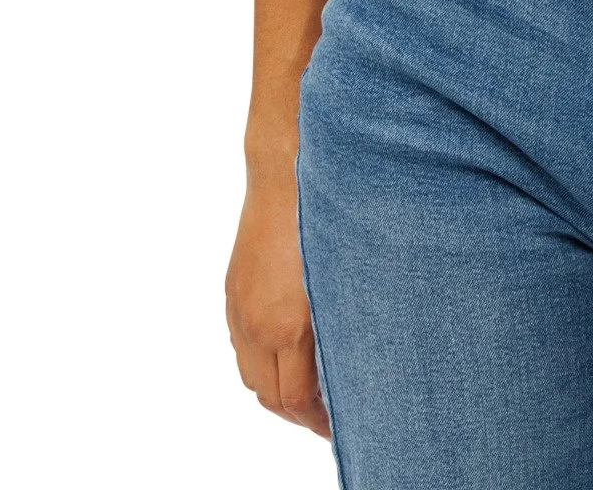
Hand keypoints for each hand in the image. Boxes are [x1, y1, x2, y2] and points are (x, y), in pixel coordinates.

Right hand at [225, 167, 329, 437]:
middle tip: (333, 416)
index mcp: (285, 323)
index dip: (319, 421)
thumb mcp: (347, 275)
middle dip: (299, 413)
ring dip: (278, 388)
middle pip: (269, 395)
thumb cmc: (327, 213)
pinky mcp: (233, 289)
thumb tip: (359, 358)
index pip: (295, 400)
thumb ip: (345, 323)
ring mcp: (238, 306)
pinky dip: (262, 359)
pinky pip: (241, 343)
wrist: (287, 166)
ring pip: (251, 373)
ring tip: (314, 389)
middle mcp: (255, 321)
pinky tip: (289, 350)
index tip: (344, 425)